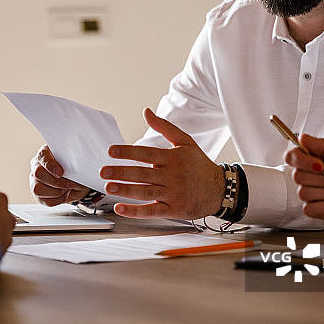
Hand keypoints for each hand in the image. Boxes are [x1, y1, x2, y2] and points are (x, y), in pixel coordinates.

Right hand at [29, 145, 89, 205]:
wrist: (79, 182)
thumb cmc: (76, 169)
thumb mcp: (78, 164)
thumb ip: (73, 165)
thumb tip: (72, 172)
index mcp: (46, 153)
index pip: (42, 155)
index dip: (50, 165)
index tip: (61, 173)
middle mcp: (37, 166)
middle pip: (38, 173)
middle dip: (56, 182)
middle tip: (70, 183)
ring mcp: (35, 181)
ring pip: (38, 189)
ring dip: (57, 192)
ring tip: (67, 189)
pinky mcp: (38, 195)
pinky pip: (45, 201)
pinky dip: (58, 200)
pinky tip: (64, 194)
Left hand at [100, 108, 223, 219]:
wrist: (220, 189)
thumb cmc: (199, 165)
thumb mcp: (185, 142)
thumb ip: (164, 127)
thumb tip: (146, 111)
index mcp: (172, 158)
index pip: (147, 153)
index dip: (128, 152)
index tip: (111, 151)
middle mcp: (172, 176)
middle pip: (143, 174)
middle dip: (122, 173)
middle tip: (103, 172)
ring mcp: (172, 194)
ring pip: (146, 192)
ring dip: (126, 191)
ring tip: (109, 188)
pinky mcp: (173, 210)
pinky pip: (152, 211)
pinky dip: (136, 211)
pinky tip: (120, 209)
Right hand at [284, 134, 323, 222]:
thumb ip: (323, 146)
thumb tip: (303, 138)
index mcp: (313, 160)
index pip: (292, 157)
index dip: (301, 160)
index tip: (319, 164)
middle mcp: (309, 176)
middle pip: (297, 176)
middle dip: (323, 179)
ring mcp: (311, 193)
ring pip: (304, 192)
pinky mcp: (315, 209)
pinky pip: (309, 208)